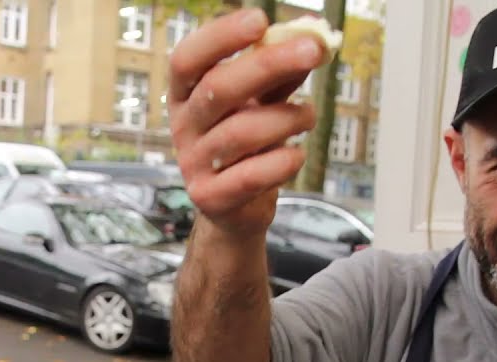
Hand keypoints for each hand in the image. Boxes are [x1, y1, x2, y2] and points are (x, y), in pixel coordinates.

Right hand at [168, 8, 326, 238]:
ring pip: (241, 132)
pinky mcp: (211, 198)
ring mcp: (193, 165)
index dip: (220, 37)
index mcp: (186, 94)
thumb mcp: (260, 103)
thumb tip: (313, 38)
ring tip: (307, 116)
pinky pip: (250, 176)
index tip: (260, 20)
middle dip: (269, 65)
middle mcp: (183, 126)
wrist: (236, 207)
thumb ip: (281, 73)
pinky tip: (297, 154)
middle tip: (312, 50)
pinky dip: (283, 161)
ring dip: (287, 117)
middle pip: (218, 88)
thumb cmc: (248, 145)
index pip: (188, 58)